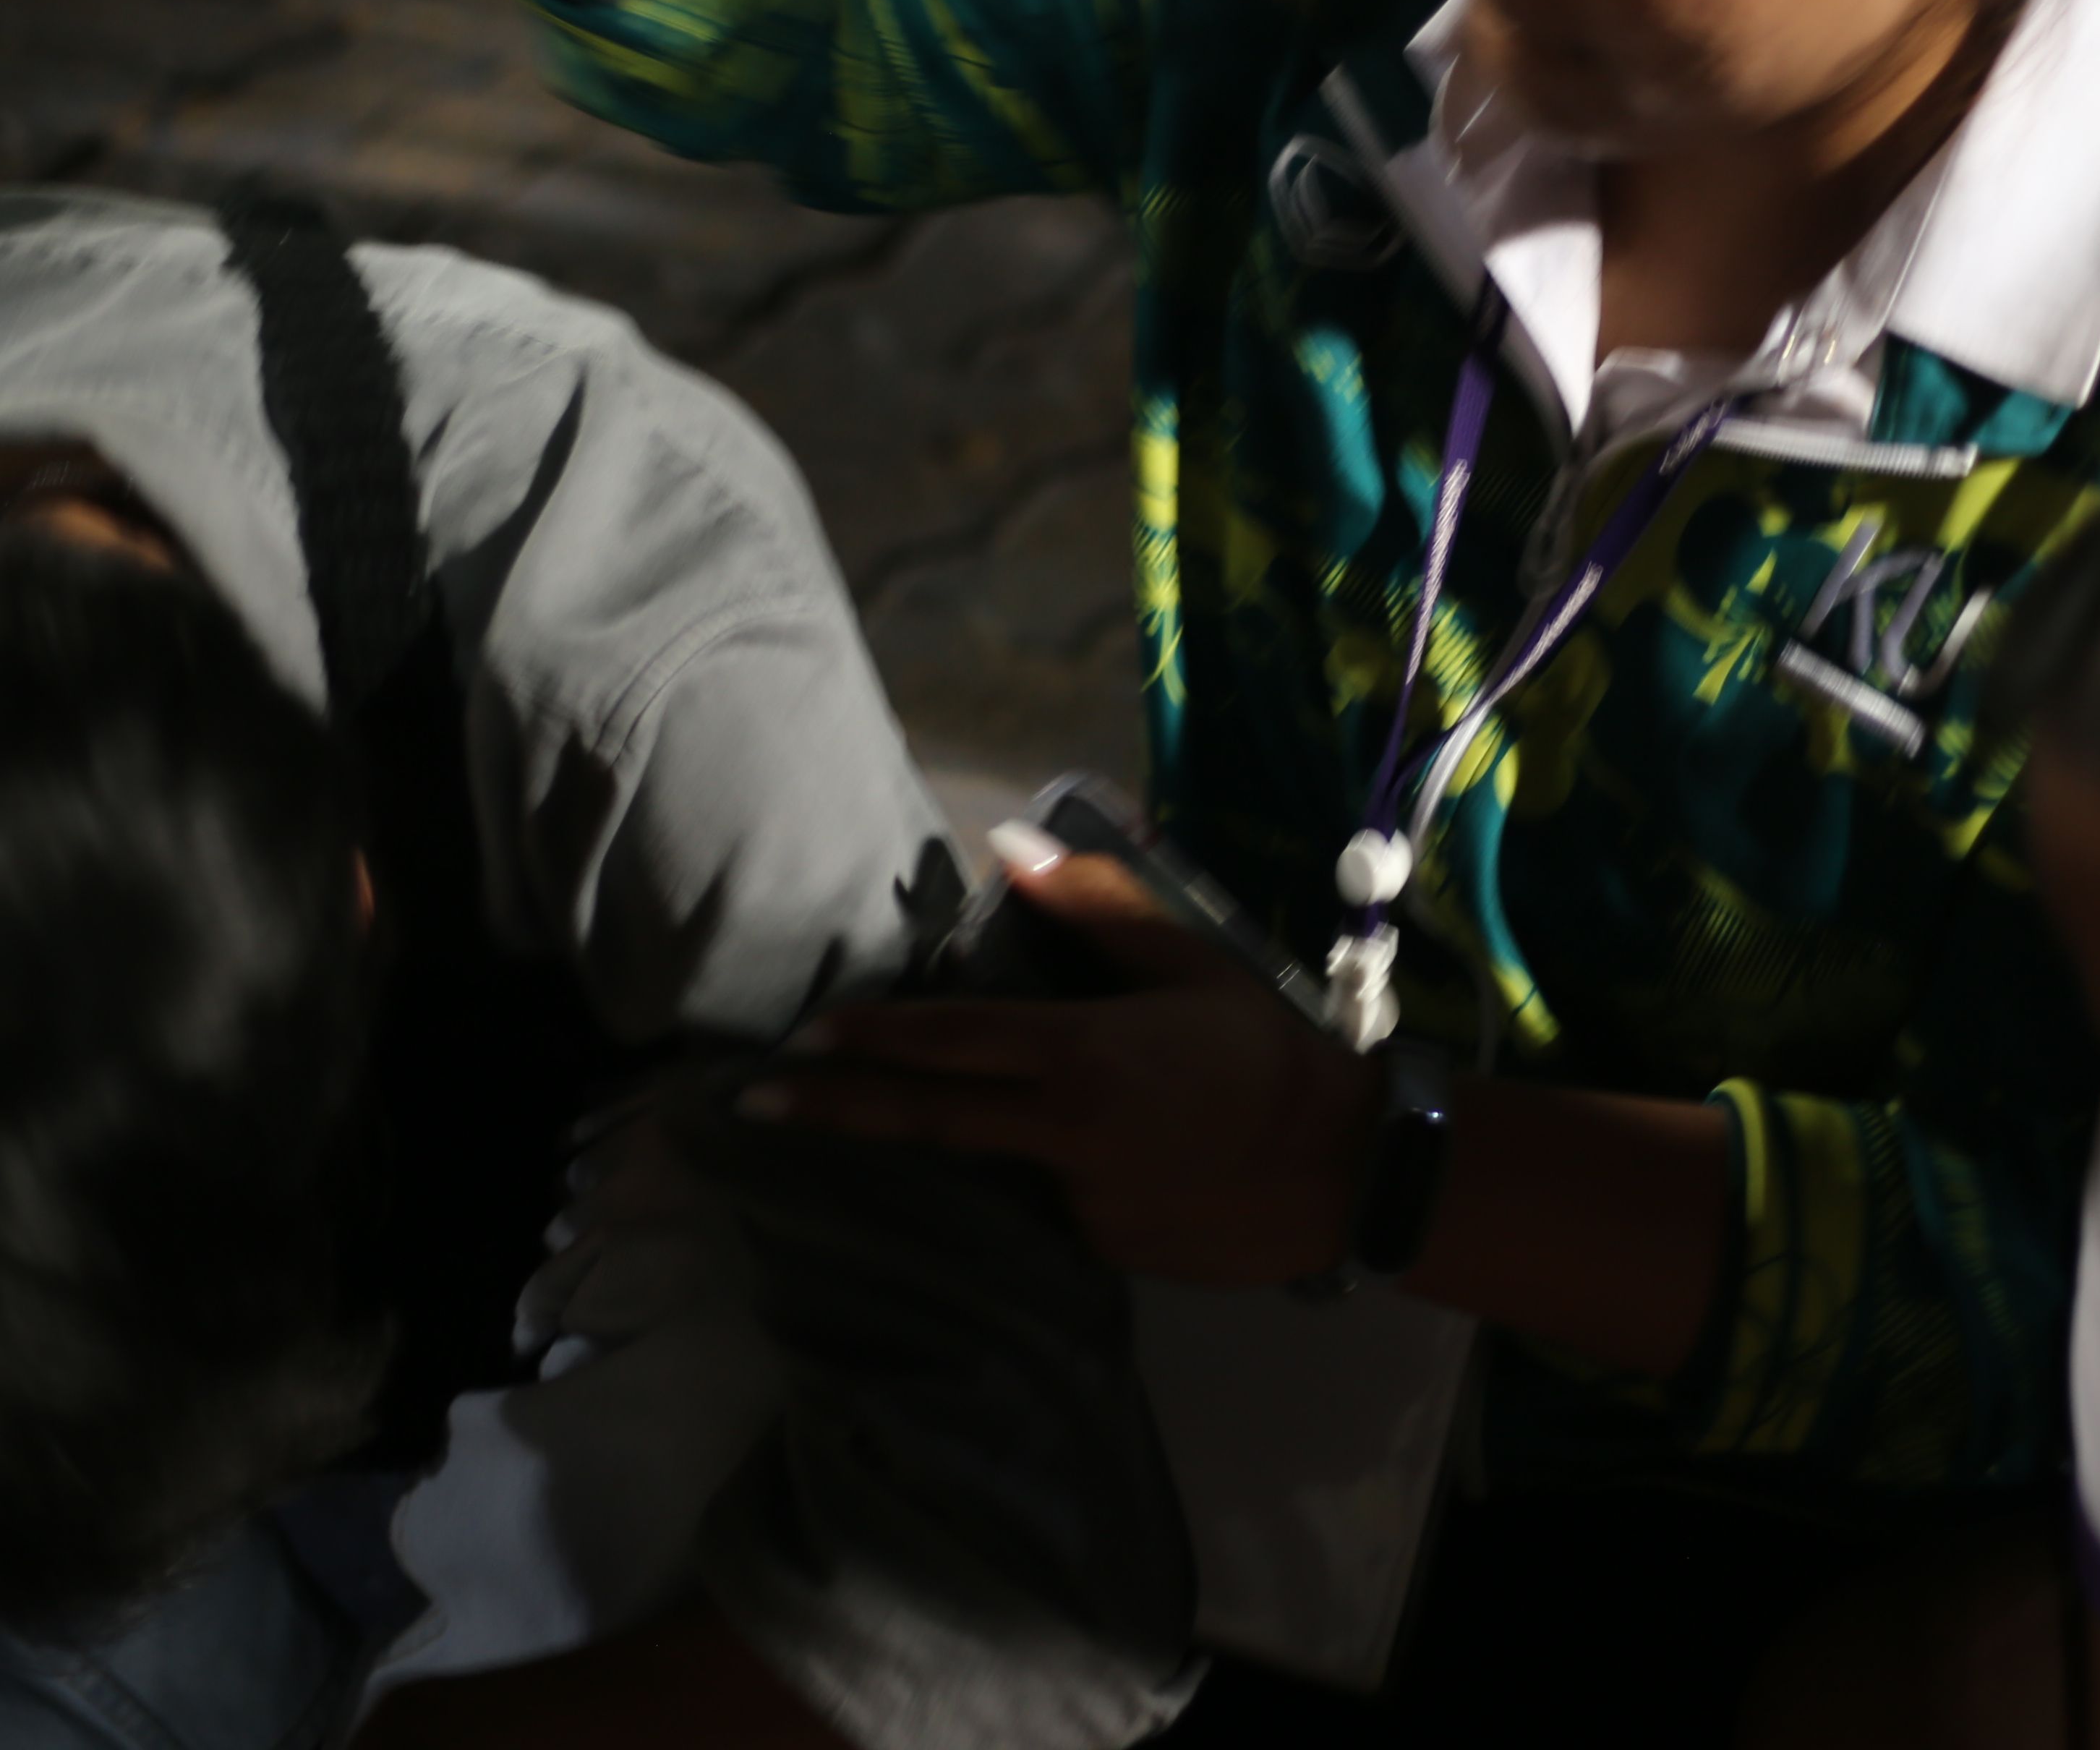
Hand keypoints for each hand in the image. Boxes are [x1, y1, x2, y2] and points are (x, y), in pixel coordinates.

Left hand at [740, 849, 1378, 1287]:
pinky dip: (1076, 1177)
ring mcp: (1077, 1205)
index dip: (869, 1039)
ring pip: (1005, 1164)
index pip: (948, 1045)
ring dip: (1007, 1140)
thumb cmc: (1266, 1052)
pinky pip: (1063, 1206)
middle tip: (751, 1105)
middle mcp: (1061, 1137)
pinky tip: (1145, 1162)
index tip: (797, 1039)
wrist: (1347, 1172)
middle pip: (925, 1121)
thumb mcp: (1189, 963)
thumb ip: (1095, 906)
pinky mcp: (1103, 1253)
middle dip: (832, 1110)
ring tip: (1105, 1116)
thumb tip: (1011, 847)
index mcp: (1079, 1058)